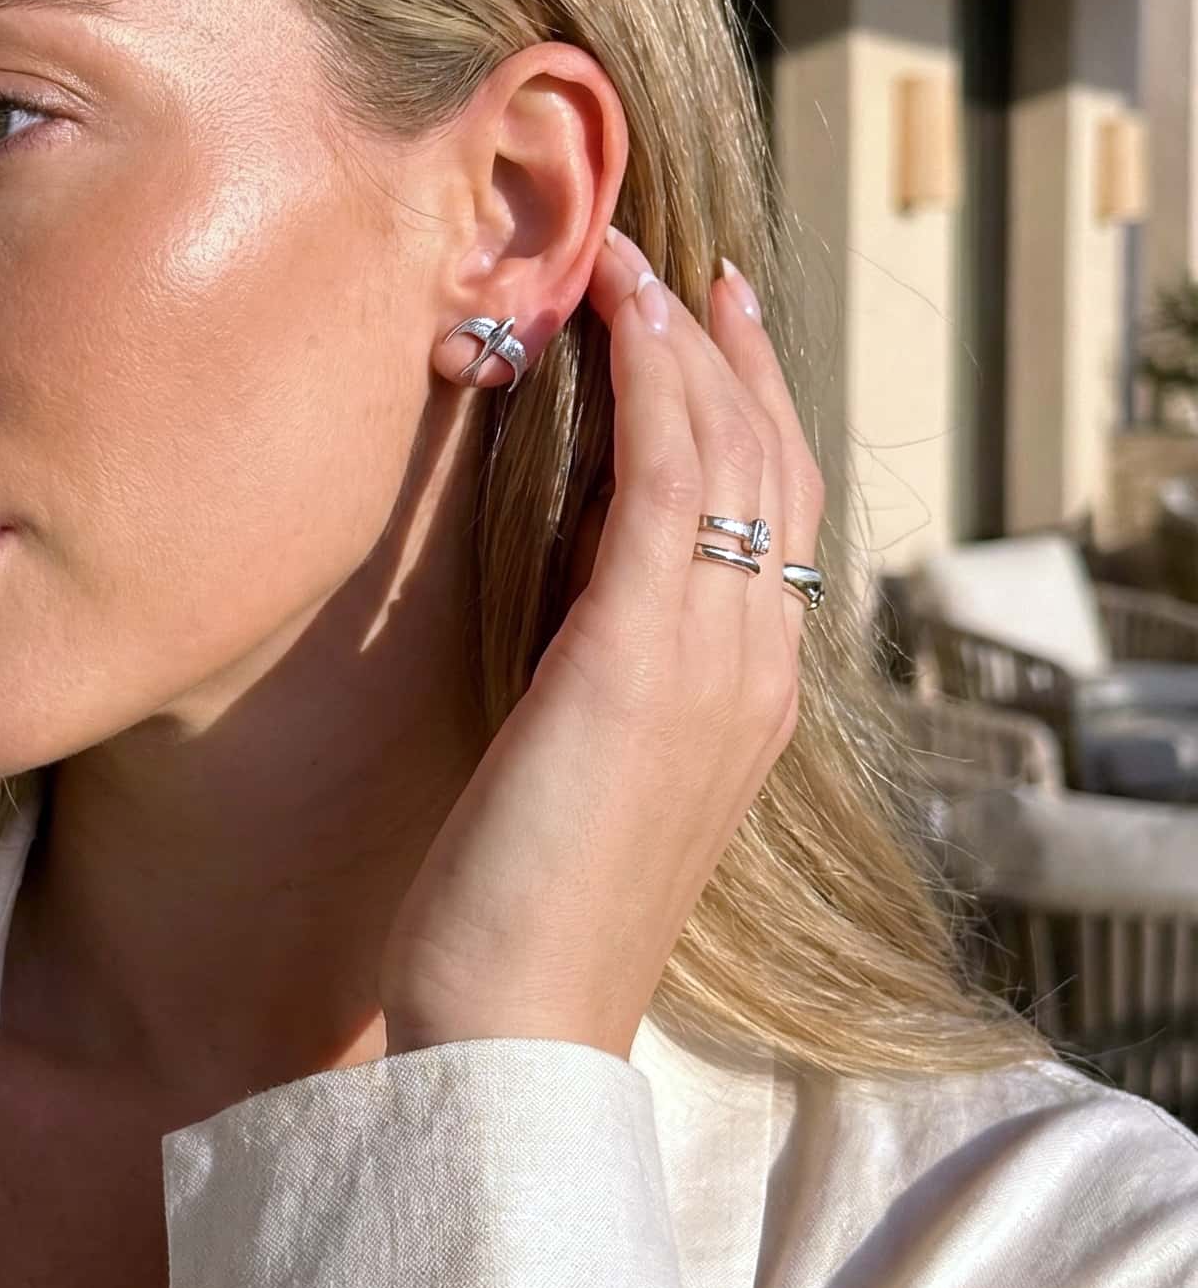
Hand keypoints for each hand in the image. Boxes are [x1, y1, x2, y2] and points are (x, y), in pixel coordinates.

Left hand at [379, 232, 826, 1060]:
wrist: (510, 1030)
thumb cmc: (515, 919)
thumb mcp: (576, 780)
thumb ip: (597, 686)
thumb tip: (564, 609)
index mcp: (748, 702)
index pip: (778, 524)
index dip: (750, 416)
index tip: (706, 336)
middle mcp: (757, 668)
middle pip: (776, 467)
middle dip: (732, 355)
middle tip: (686, 268)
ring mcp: (717, 659)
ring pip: (734, 451)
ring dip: (684, 339)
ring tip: (633, 257)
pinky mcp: (644, 654)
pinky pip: (674, 476)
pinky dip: (654, 378)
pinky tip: (617, 312)